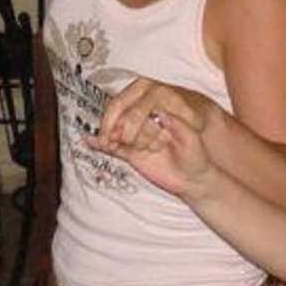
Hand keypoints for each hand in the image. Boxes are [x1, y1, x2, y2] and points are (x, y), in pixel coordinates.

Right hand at [94, 77, 219, 198]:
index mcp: (162, 107)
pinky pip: (111, 144)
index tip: (141, 133)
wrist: (192, 178)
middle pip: (123, 114)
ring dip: (110, 135)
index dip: (137, 118)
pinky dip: (99, 143)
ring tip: (116, 143)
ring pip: (115, 129)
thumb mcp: (193, 142)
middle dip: (124, 127)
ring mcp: (134, 132)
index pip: (141, 107)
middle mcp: (145, 116)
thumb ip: (180, 127)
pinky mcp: (128, 149)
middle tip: (131, 140)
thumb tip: (162, 114)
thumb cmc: (197, 157)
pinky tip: (89, 141)